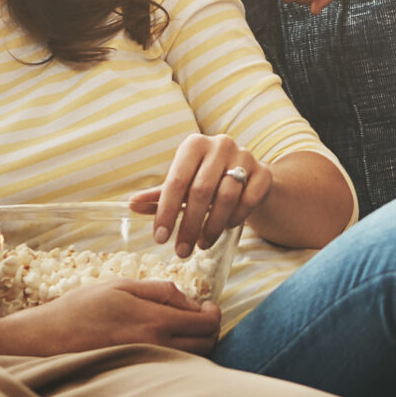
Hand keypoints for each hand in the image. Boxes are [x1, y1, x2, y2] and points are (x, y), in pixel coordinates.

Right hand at [0, 279, 221, 355]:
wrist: (47, 339)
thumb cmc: (81, 308)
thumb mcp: (121, 286)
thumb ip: (160, 290)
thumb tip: (190, 301)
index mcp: (154, 321)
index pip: (205, 324)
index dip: (213, 313)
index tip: (207, 306)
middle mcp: (155, 348)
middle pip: (206, 345)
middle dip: (209, 330)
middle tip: (199, 317)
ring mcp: (147, 366)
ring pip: (192, 361)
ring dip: (196, 345)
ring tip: (182, 329)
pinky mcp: (138, 376)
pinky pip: (172, 369)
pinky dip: (180, 358)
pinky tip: (166, 345)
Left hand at [131, 133, 271, 255]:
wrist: (248, 175)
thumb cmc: (207, 180)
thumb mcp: (183, 184)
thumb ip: (159, 195)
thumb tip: (132, 205)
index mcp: (194, 145)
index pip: (176, 181)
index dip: (166, 212)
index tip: (160, 238)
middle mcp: (220, 145)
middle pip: (201, 191)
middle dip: (189, 225)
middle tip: (181, 251)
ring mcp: (245, 157)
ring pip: (227, 197)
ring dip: (212, 226)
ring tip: (202, 244)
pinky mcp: (264, 173)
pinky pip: (249, 199)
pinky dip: (236, 217)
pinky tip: (226, 228)